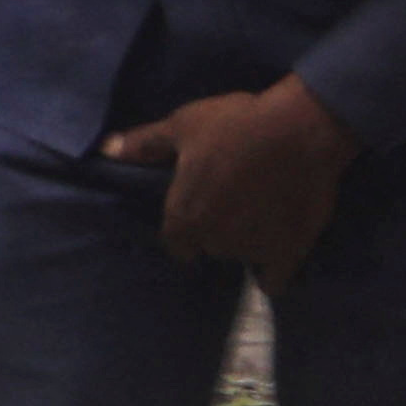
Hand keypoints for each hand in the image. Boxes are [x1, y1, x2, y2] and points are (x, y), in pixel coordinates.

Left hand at [99, 74, 357, 286]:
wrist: (299, 131)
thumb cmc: (234, 125)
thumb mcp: (182, 126)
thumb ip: (144, 145)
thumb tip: (106, 150)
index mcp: (184, 216)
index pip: (175, 243)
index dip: (183, 230)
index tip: (196, 212)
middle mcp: (214, 242)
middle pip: (209, 246)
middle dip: (216, 228)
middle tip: (231, 199)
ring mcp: (251, 251)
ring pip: (241, 255)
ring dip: (245, 241)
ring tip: (259, 209)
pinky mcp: (288, 255)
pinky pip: (273, 280)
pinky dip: (272, 270)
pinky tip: (276, 248)